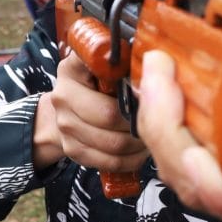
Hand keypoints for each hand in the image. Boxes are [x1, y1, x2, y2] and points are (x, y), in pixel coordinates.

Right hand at [33, 51, 148, 172]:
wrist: (69, 111)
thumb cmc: (99, 85)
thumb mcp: (108, 64)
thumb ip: (126, 61)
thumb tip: (158, 60)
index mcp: (73, 68)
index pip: (103, 74)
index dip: (130, 85)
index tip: (149, 88)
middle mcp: (63, 96)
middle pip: (110, 115)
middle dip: (139, 120)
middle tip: (159, 118)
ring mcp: (65, 126)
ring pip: (113, 143)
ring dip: (139, 142)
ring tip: (152, 134)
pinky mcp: (73, 151)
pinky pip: (110, 161)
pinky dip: (132, 159)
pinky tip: (141, 150)